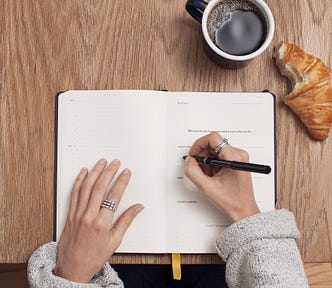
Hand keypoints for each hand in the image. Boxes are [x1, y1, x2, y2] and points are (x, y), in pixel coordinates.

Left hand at [53, 158, 143, 282]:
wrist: (73, 268)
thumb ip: (126, 221)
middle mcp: (89, 216)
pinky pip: (74, 193)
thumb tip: (138, 207)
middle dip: (109, 172)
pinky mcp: (70, 214)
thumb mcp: (115, 241)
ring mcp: (77, 214)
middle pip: (99, 187)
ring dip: (94, 172)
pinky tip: (84, 172)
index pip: (114, 196)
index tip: (126, 172)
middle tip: (115, 162)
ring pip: (86, 187)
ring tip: (101, 162)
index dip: (121, 181)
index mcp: (102, 223)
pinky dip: (79, 181)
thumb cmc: (94, 256)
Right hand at [185, 132, 259, 222]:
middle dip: (203, 156)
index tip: (194, 154)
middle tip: (199, 168)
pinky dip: (212, 165)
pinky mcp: (237, 161)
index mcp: (234, 157)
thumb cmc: (232, 201)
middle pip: (213, 144)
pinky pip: (220, 156)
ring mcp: (238, 158)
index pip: (213, 138)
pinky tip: (213, 176)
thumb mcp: (207, 187)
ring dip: (207, 161)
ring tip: (208, 176)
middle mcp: (238, 154)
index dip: (199, 144)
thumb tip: (189, 161)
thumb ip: (193, 171)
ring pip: (215, 150)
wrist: (243, 211)